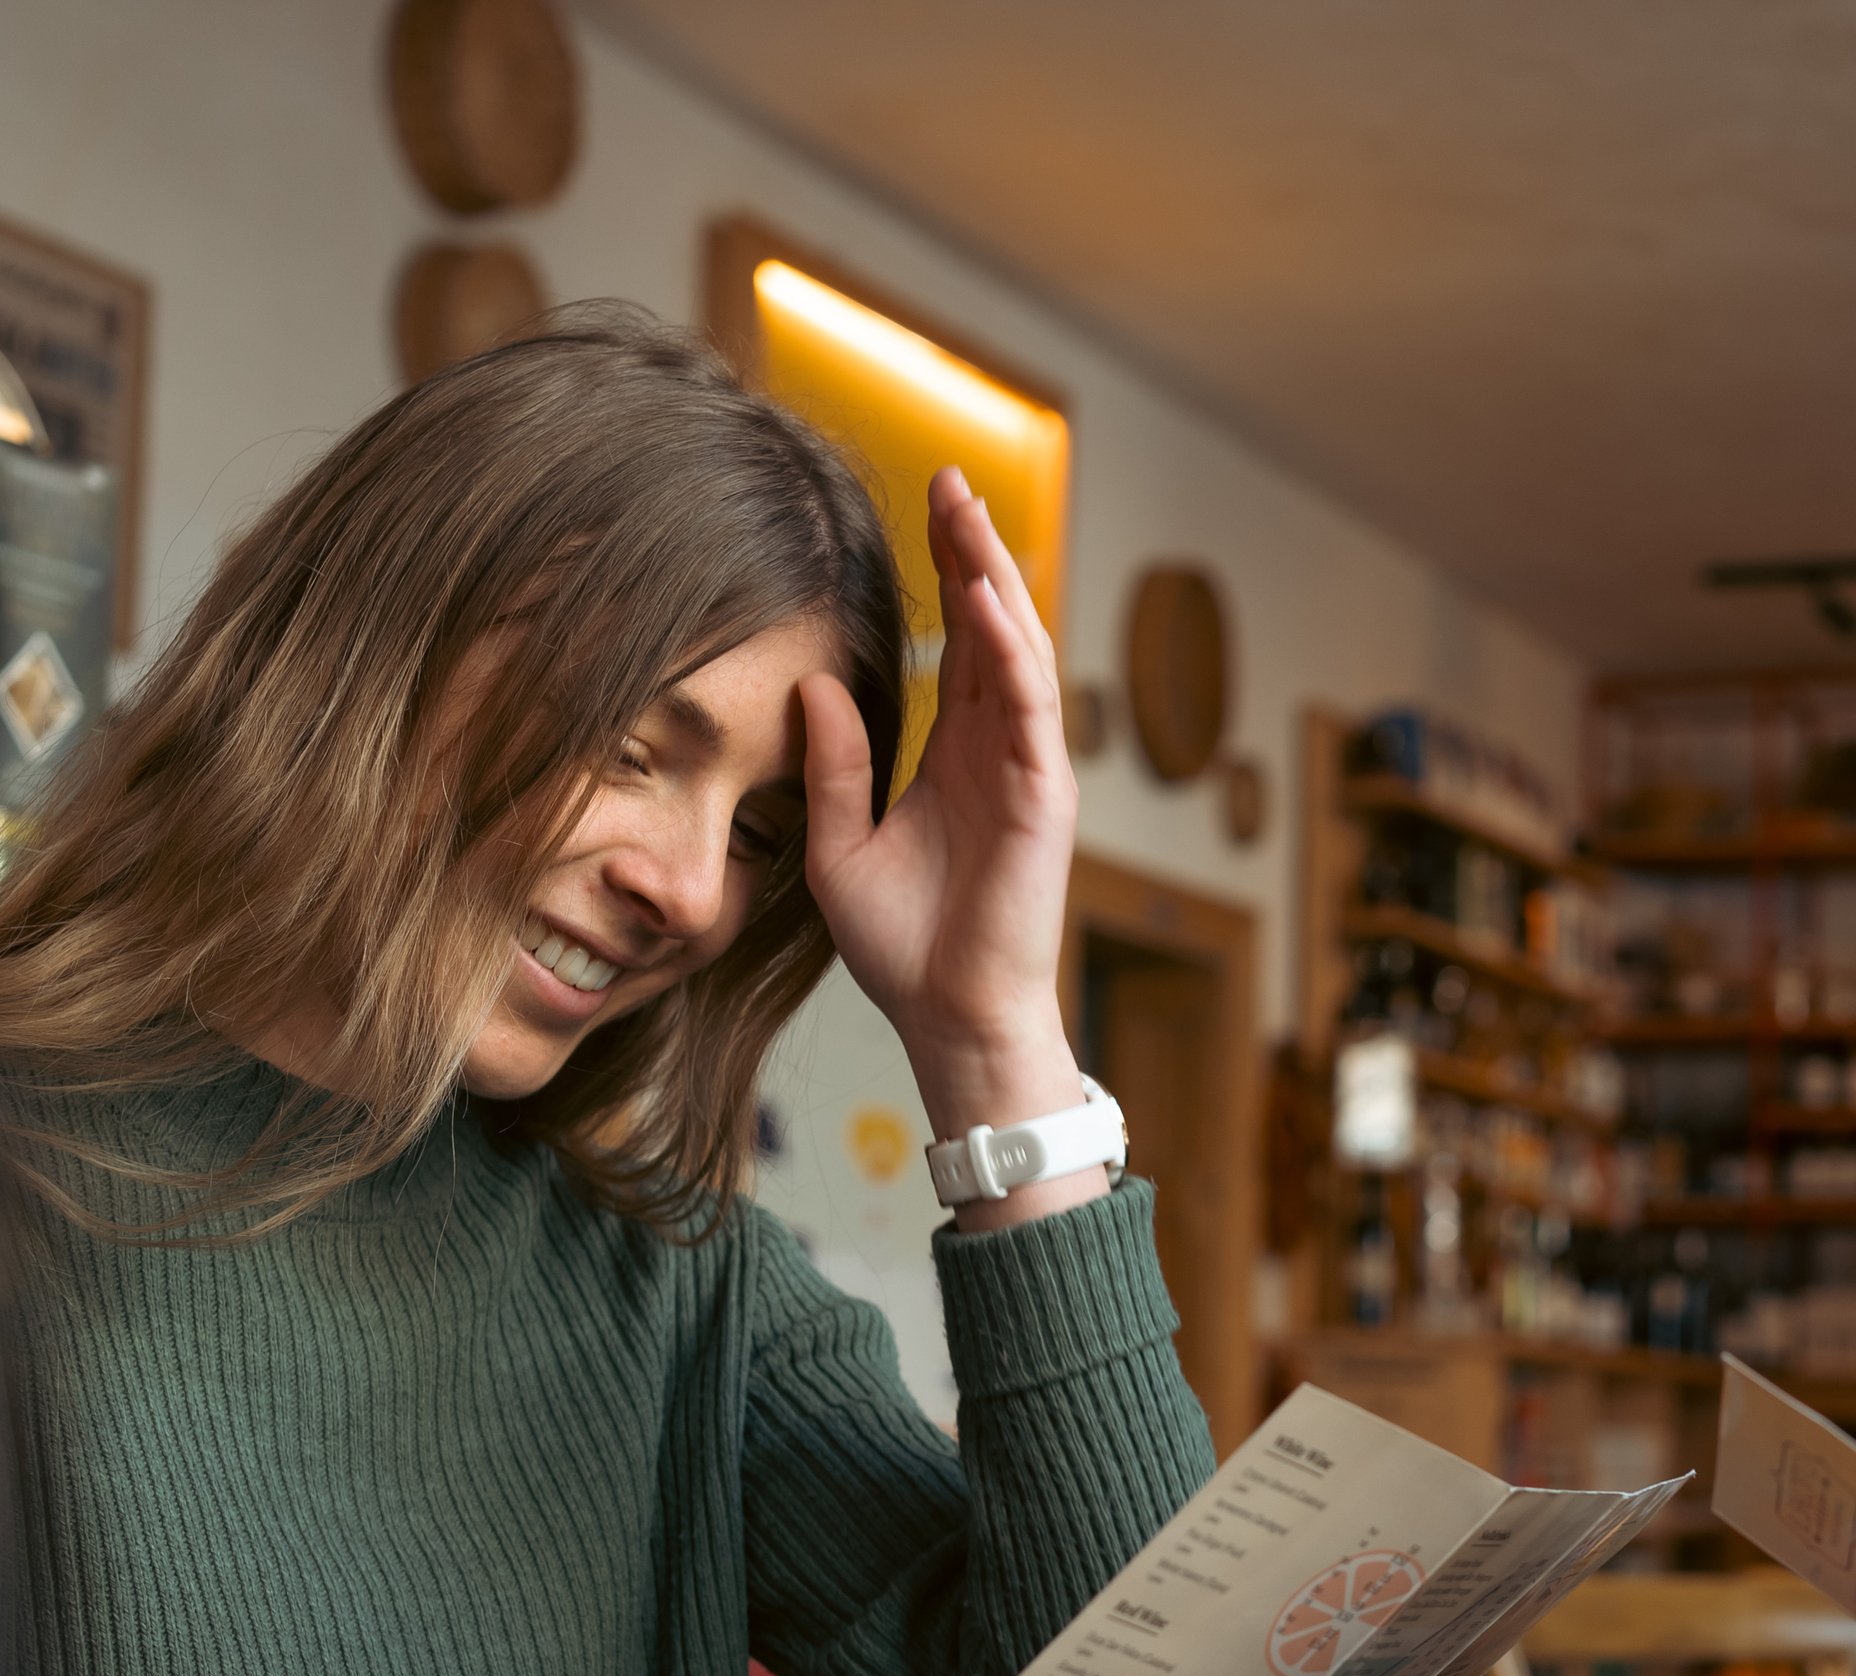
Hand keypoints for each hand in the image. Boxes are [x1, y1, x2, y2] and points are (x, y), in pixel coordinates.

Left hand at [795, 467, 1098, 1228]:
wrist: (949, 1017)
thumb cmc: (904, 948)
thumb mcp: (839, 846)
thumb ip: (833, 765)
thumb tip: (813, 683)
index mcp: (954, 754)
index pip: (953, 643)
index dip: (942, 574)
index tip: (922, 507)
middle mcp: (996, 749)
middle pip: (990, 627)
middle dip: (972, 551)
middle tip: (948, 478)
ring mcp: (1026, 769)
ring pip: (1018, 652)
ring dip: (997, 580)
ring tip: (970, 514)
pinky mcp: (1042, 797)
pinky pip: (1030, 709)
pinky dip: (1013, 651)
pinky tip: (990, 601)